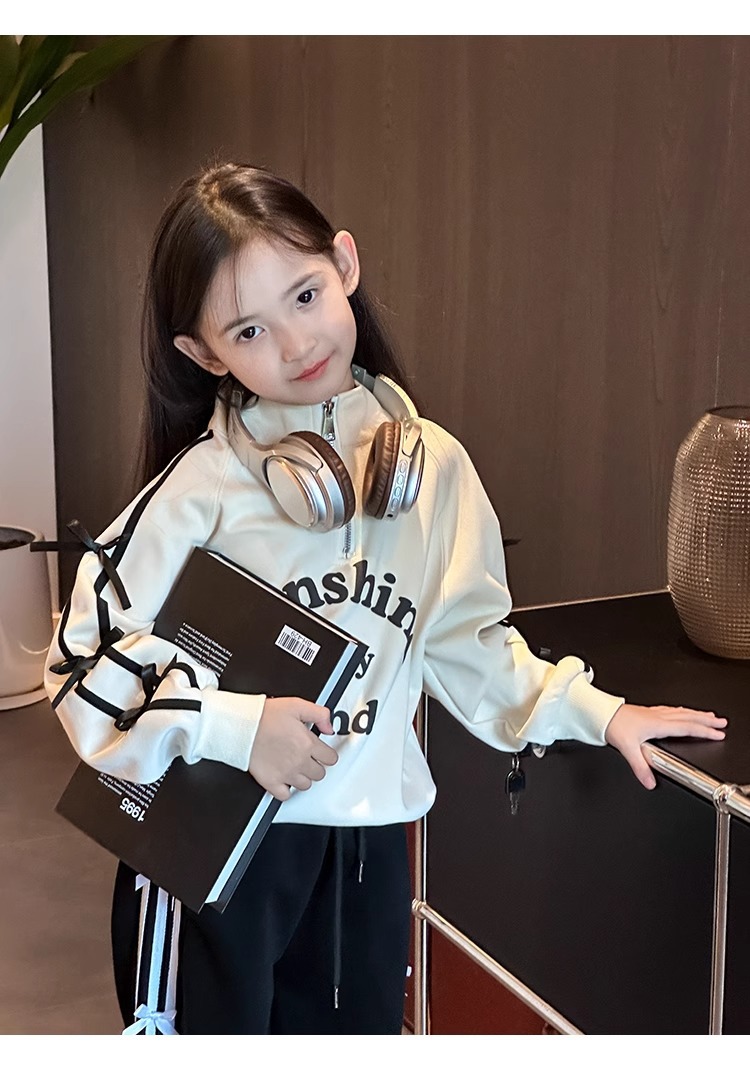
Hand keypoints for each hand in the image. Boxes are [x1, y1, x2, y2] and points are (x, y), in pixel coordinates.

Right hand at [249, 697, 337, 800]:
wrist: (242, 726)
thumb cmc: (264, 716)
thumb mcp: (296, 705)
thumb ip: (319, 714)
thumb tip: (329, 727)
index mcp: (307, 743)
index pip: (331, 758)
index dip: (327, 754)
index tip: (322, 752)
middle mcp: (299, 761)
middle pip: (320, 773)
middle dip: (316, 765)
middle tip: (307, 758)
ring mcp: (286, 773)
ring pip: (306, 785)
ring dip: (303, 777)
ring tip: (295, 767)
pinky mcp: (271, 782)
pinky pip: (285, 795)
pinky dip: (286, 790)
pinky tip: (284, 780)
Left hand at [604, 703, 726, 789]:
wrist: (600, 713)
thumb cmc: (613, 725)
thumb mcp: (628, 749)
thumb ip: (640, 767)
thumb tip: (650, 782)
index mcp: (657, 724)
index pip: (687, 727)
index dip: (704, 731)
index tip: (718, 733)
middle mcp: (658, 717)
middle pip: (688, 717)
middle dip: (706, 720)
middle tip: (721, 721)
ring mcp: (653, 713)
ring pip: (681, 712)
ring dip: (696, 713)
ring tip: (708, 715)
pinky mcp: (647, 712)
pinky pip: (671, 710)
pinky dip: (682, 711)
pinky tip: (680, 712)